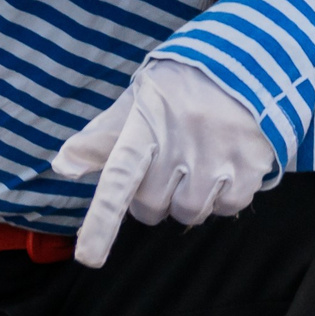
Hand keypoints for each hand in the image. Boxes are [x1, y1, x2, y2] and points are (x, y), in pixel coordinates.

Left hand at [54, 57, 277, 267]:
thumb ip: (102, 135)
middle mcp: (182, 140)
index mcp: (147, 122)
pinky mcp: (252, 163)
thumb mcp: (141, 98)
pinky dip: (222, 199)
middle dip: (153, 197)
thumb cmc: (186, 84)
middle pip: (151, 205)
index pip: (118, 176)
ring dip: (188, 200)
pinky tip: (224, 170)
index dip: (103, 220)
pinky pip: (227, 208)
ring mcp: (219, 154)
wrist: (252, 58)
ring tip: (198, 166)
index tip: (88, 258)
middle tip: (167, 169)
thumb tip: (62, 166)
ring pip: (189, 212)